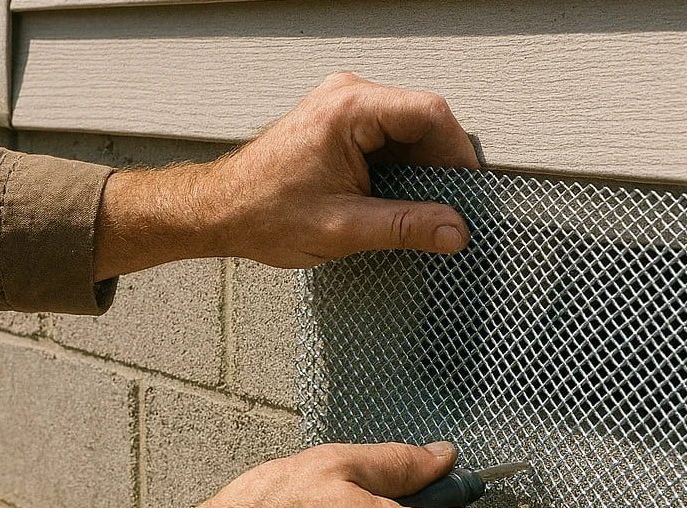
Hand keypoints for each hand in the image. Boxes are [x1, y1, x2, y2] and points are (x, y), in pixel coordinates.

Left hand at [96, 73, 479, 279]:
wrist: (219, 211)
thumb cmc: (265, 213)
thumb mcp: (344, 228)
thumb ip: (405, 227)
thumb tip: (456, 231)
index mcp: (349, 110)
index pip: (430, 114)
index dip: (458, 153)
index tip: (467, 192)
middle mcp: (348, 97)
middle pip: (424, 120)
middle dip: (442, 165)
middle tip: (450, 208)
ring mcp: (344, 107)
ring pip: (410, 131)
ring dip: (423, 169)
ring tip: (425, 209)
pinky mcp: (342, 124)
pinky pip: (391, 138)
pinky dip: (404, 168)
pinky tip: (402, 200)